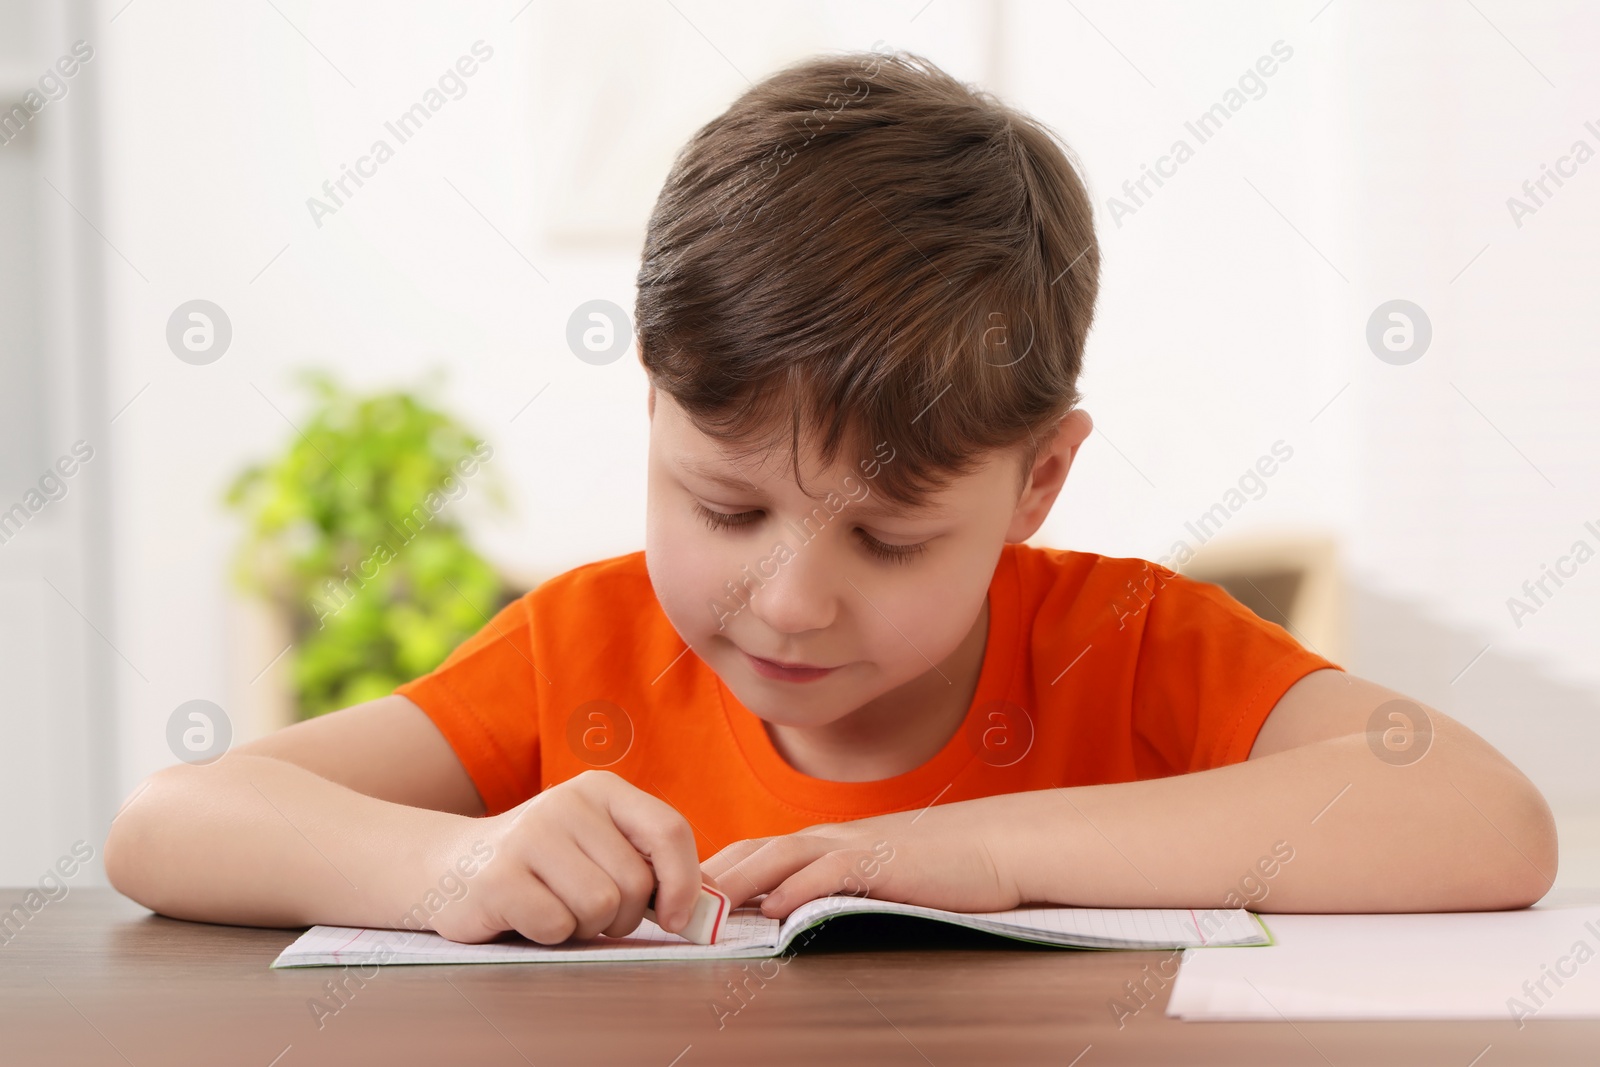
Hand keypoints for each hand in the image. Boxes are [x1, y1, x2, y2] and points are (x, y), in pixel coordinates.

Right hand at [423, 770, 710, 944]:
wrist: (452, 866)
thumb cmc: (546, 865)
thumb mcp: (600, 845)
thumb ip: (653, 866)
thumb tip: (710, 906)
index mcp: (601, 789)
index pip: (670, 831)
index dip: (685, 882)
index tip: (677, 918)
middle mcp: (566, 803)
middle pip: (636, 882)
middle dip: (624, 916)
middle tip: (591, 911)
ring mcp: (529, 837)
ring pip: (601, 907)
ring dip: (587, 926)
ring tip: (559, 909)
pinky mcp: (498, 878)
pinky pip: (558, 926)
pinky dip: (552, 935)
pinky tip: (529, 917)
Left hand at [701, 796, 1025, 920]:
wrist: (996, 846)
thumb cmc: (937, 867)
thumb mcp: (872, 876)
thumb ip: (829, 888)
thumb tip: (783, 913)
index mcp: (823, 841)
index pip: (751, 851)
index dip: (711, 872)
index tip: (674, 898)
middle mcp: (829, 837)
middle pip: (751, 850)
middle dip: (707, 878)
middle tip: (667, 906)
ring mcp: (854, 846)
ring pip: (779, 857)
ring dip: (737, 883)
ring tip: (702, 909)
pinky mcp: (881, 862)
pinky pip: (830, 872)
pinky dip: (797, 888)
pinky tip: (773, 908)